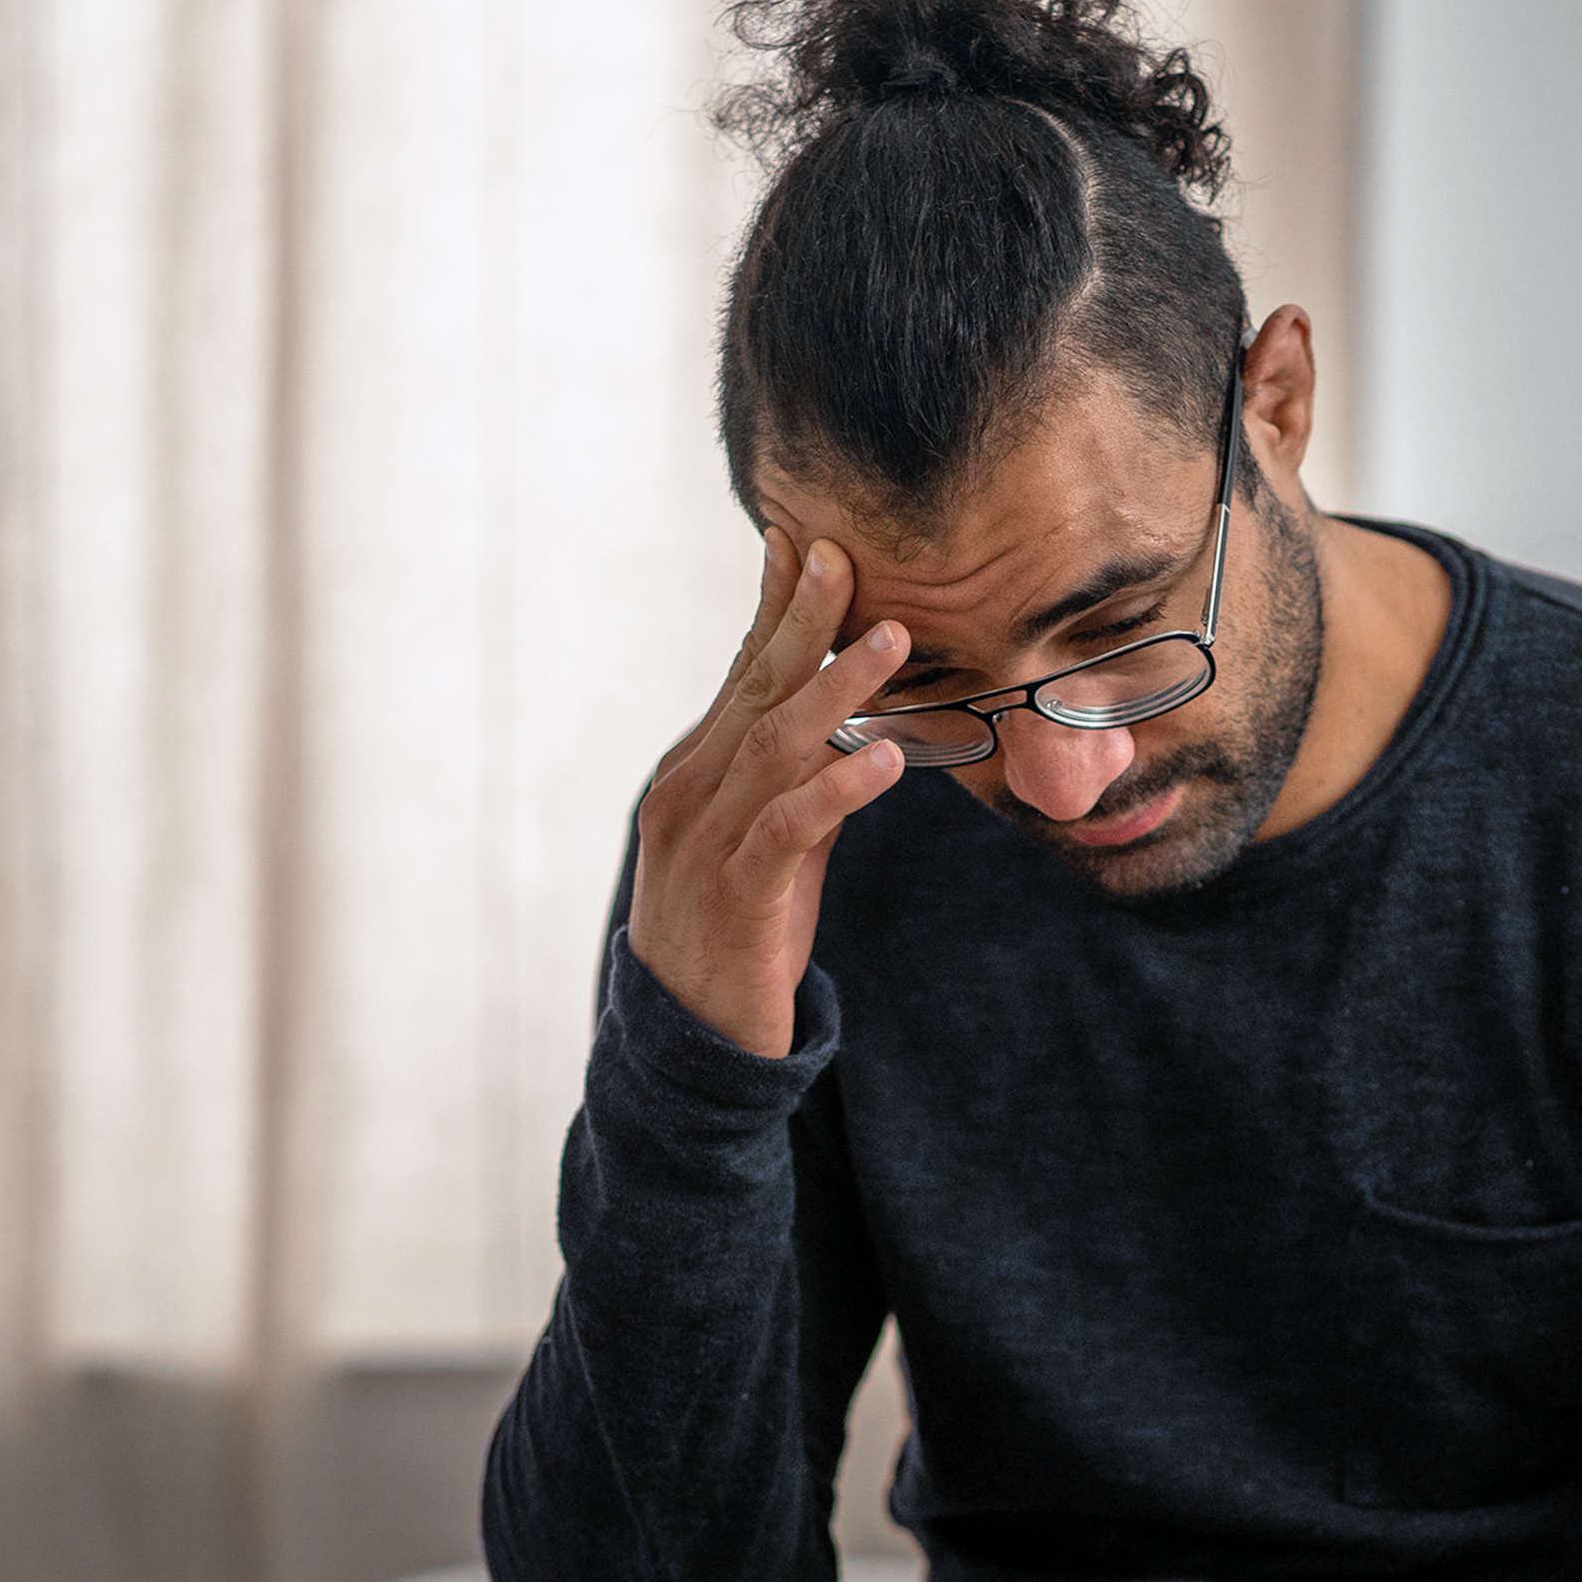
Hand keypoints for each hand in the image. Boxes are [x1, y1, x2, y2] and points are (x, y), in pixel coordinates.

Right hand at [626, 528, 908, 1056]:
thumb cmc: (737, 928)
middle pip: (754, 691)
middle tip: (845, 556)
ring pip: (773, 748)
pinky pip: (789, 829)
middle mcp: (690, 793)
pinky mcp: (739, 897)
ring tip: (890, 640)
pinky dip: (838, 789)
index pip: (739, 672)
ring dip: (835, 689)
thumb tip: (851, 724)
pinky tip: (887, 759)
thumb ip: (798, 778)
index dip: (772, 607)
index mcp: (695, 769)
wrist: (691, 1039)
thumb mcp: (770, 838)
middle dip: (801, 619)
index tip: (803, 541)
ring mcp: (707, 844)